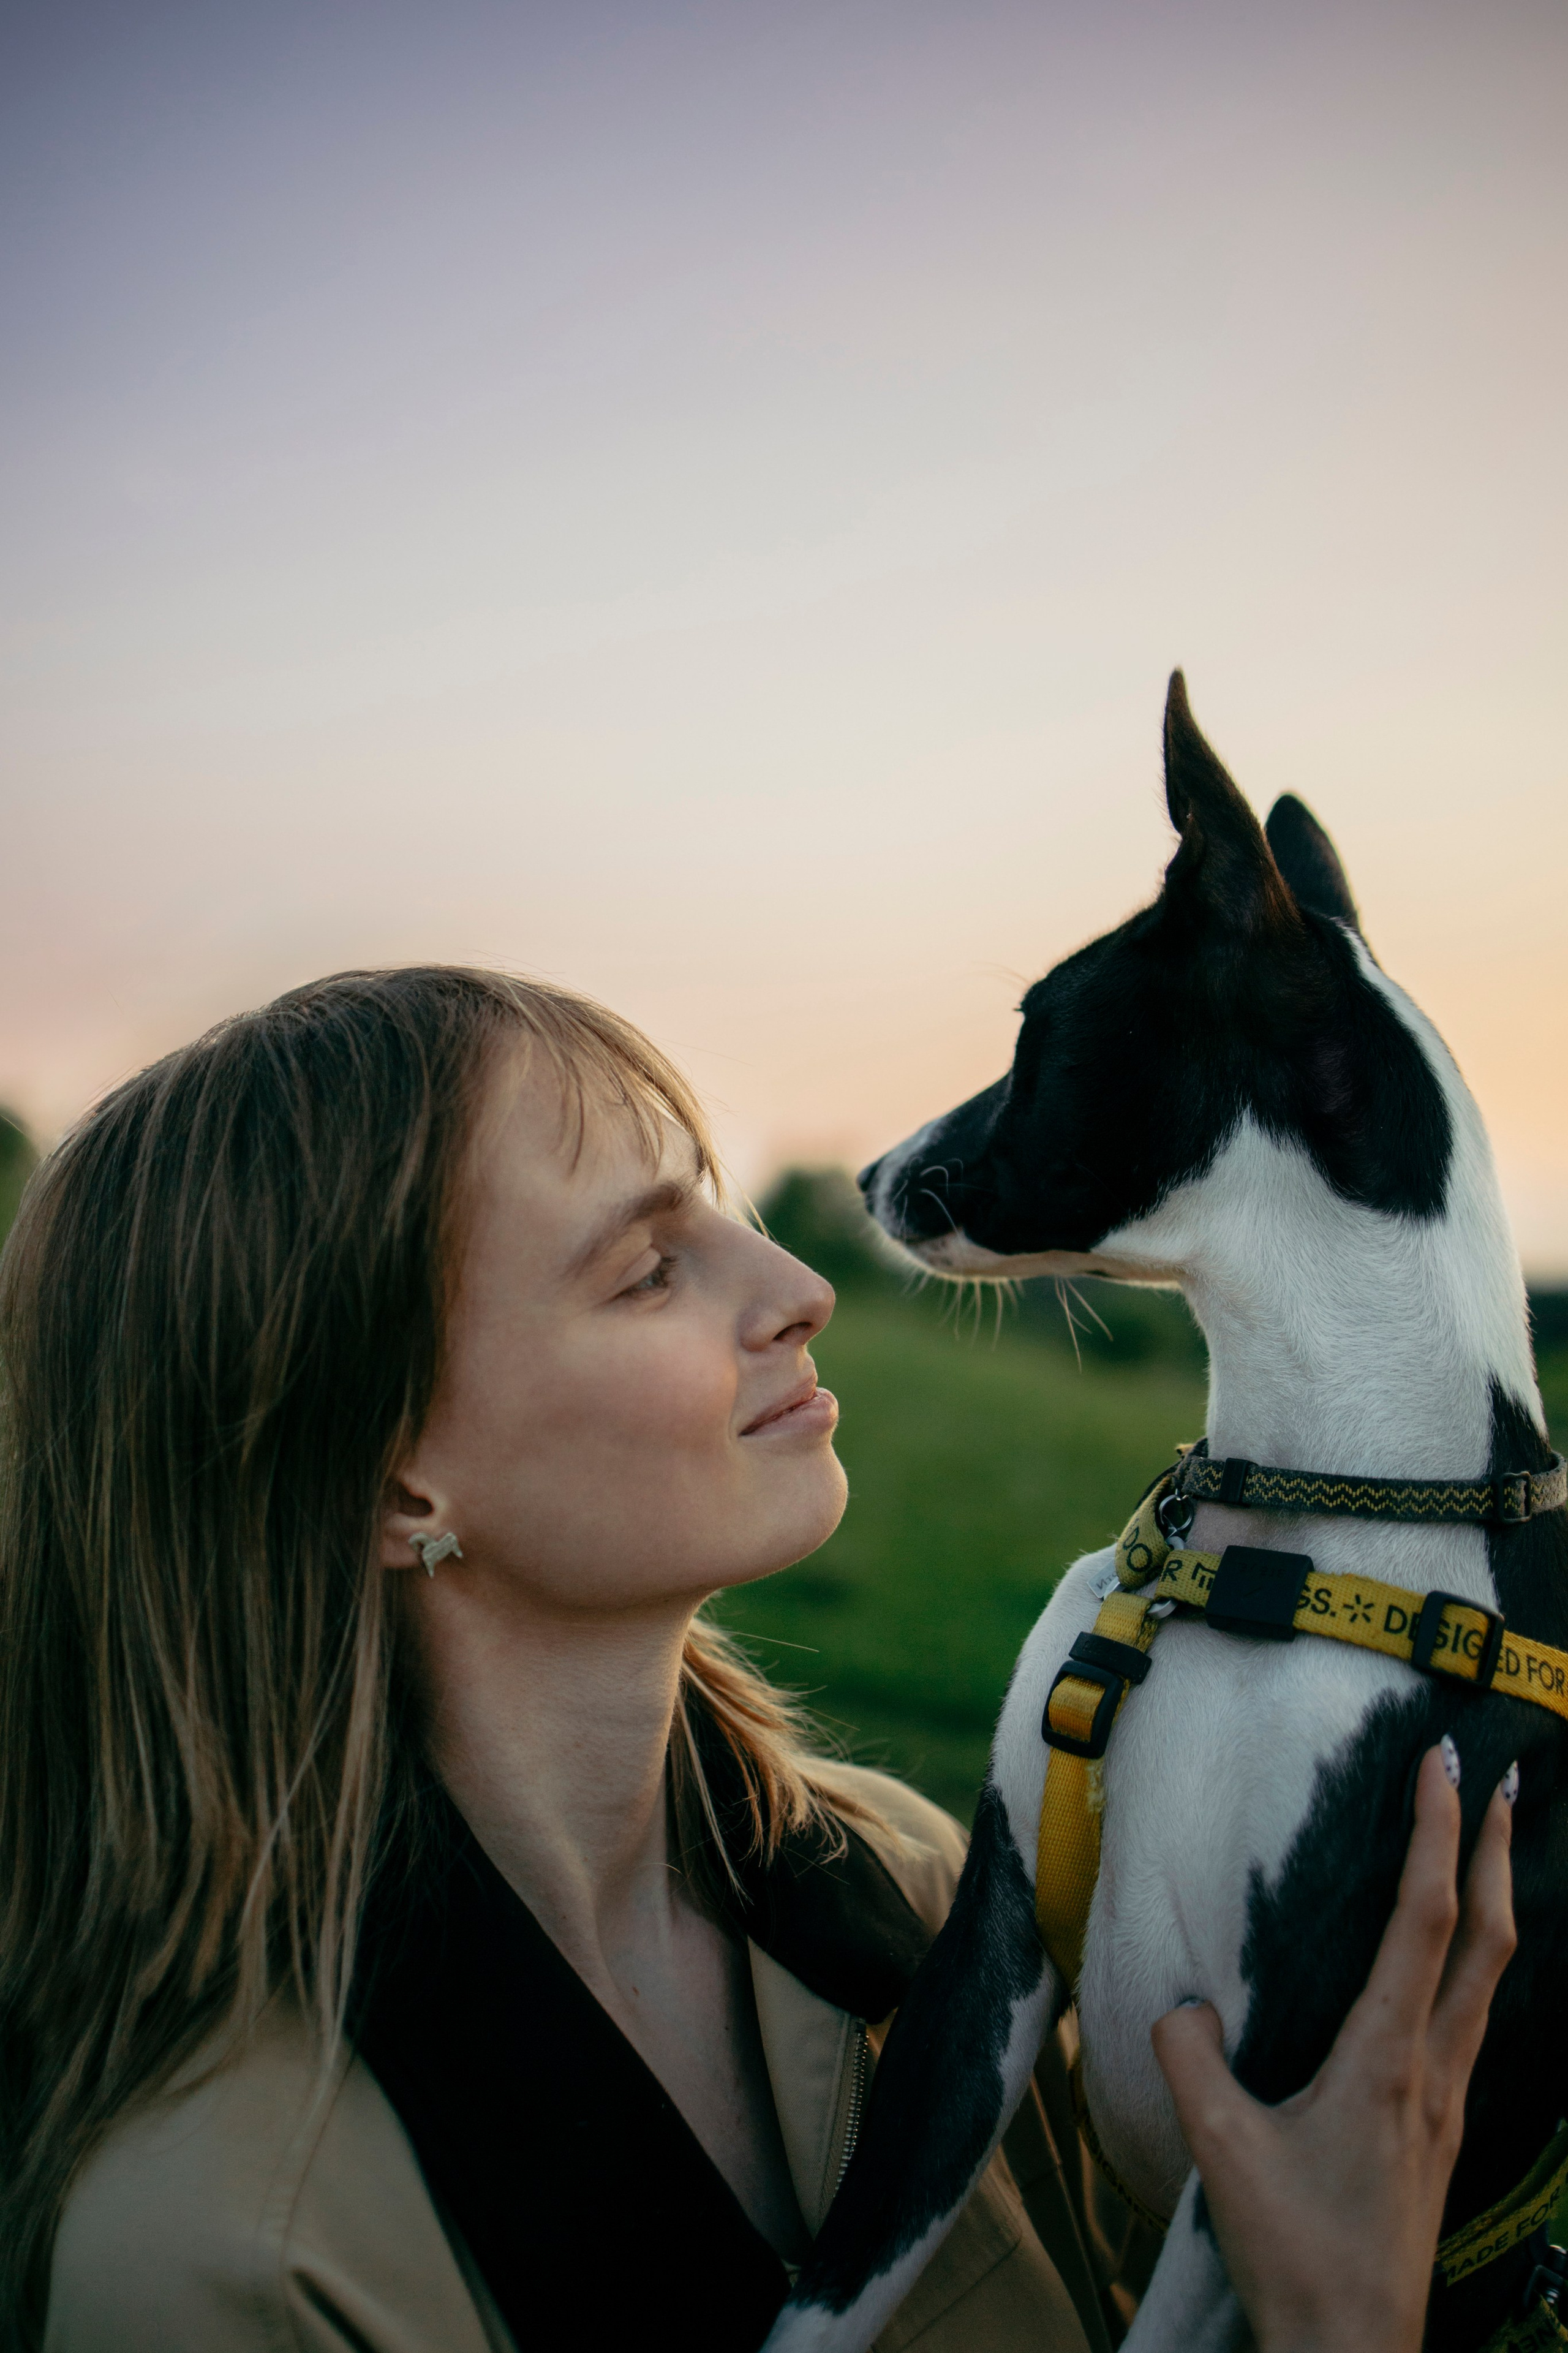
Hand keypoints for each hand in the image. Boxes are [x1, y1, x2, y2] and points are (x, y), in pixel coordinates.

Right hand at [1151, 1744, 1516, 2352]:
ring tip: (1492, 1851)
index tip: (1440, 1762)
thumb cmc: (1294, 2252)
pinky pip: (1474, 2021)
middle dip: (1499, 1850)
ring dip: (1497, 1902)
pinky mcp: (1443, 2135)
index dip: (1437, 1832)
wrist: (1352, 2350)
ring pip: (1493, 1980)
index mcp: (1385, 2058)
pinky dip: (1478, 1963)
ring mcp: (1448, 2104)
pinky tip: (1457, 1967)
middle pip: (1490, 1938)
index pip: (1425, 1918)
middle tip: (1506, 1779)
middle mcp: (1433, 2069)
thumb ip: (1191, 2059)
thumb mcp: (1220, 2147)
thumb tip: (1185, 2005)